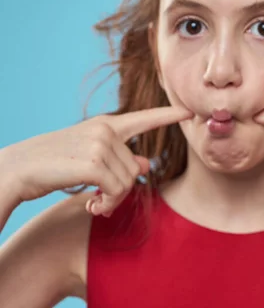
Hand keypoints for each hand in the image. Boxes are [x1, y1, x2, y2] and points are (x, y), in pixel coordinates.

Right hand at [0, 107, 192, 216]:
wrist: (18, 170)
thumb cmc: (54, 165)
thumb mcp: (90, 158)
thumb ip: (120, 159)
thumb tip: (147, 164)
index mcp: (105, 125)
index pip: (143, 119)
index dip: (167, 116)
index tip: (189, 113)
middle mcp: (105, 130)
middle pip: (136, 169)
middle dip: (121, 190)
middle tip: (102, 200)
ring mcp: (99, 144)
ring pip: (128, 182)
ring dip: (113, 199)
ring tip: (95, 202)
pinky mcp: (92, 162)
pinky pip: (116, 189)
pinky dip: (107, 203)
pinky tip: (92, 205)